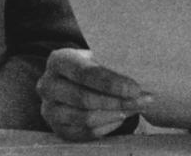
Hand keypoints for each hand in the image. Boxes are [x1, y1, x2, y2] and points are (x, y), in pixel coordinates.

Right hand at [36, 48, 151, 140]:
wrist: (74, 81)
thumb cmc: (92, 66)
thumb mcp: (98, 56)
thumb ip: (113, 63)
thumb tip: (142, 73)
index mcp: (58, 60)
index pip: (85, 73)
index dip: (111, 83)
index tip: (135, 88)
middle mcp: (47, 85)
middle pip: (84, 98)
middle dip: (117, 101)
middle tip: (142, 101)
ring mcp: (49, 109)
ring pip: (85, 118)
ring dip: (115, 115)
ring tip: (134, 108)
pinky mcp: (56, 128)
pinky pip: (84, 132)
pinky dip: (106, 126)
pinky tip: (121, 117)